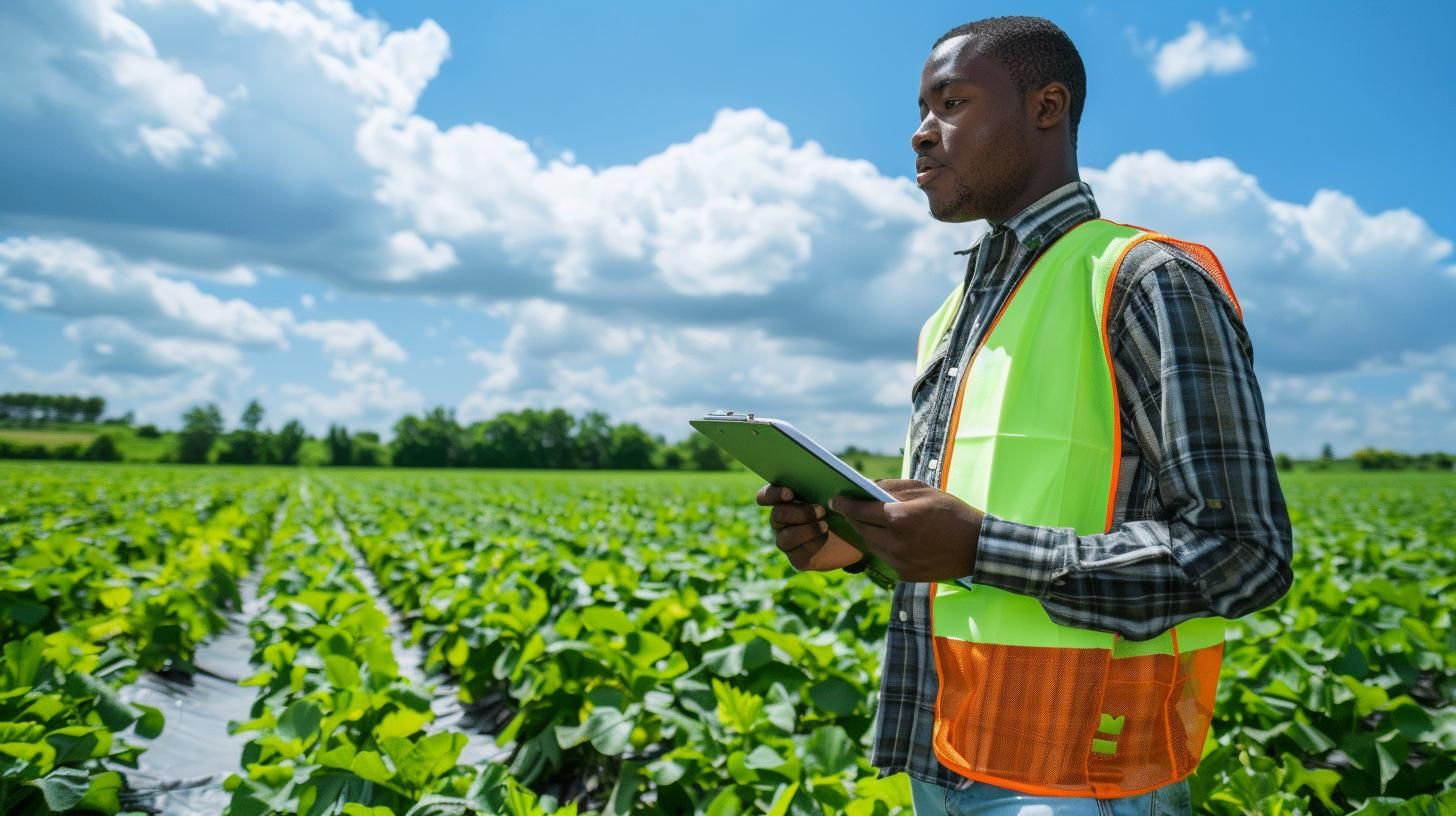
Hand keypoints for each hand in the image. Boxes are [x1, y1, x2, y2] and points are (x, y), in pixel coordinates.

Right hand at [755, 484, 865, 571]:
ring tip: (825, 525)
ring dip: (805, 529)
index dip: (773, 494)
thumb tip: (843, 477)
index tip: (790, 493)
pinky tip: (824, 538)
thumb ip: (841, 481)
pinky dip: (810, 545)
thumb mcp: (846, 492)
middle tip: (821, 510)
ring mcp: (787, 540)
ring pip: (784, 537)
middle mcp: (782, 521)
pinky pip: (795, 554)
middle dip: (799, 512)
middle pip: (777, 515)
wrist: (858, 538)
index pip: (766, 496)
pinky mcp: (797, 558)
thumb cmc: (846, 508)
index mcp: (786, 500)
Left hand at [830, 479, 983, 582]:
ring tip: (866, 521)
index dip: (845, 503)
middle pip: (861, 528)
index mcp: (899, 518)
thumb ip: (892, 487)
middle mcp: (895, 543)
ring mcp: (899, 562)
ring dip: (867, 532)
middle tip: (848, 508)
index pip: (860, 510)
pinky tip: (887, 537)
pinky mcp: (904, 574)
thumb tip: (866, 487)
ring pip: (870, 545)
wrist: (977, 547)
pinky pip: (884, 558)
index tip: (836, 499)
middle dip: (854, 517)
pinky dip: (882, 546)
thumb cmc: (951, 513)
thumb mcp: (924, 490)